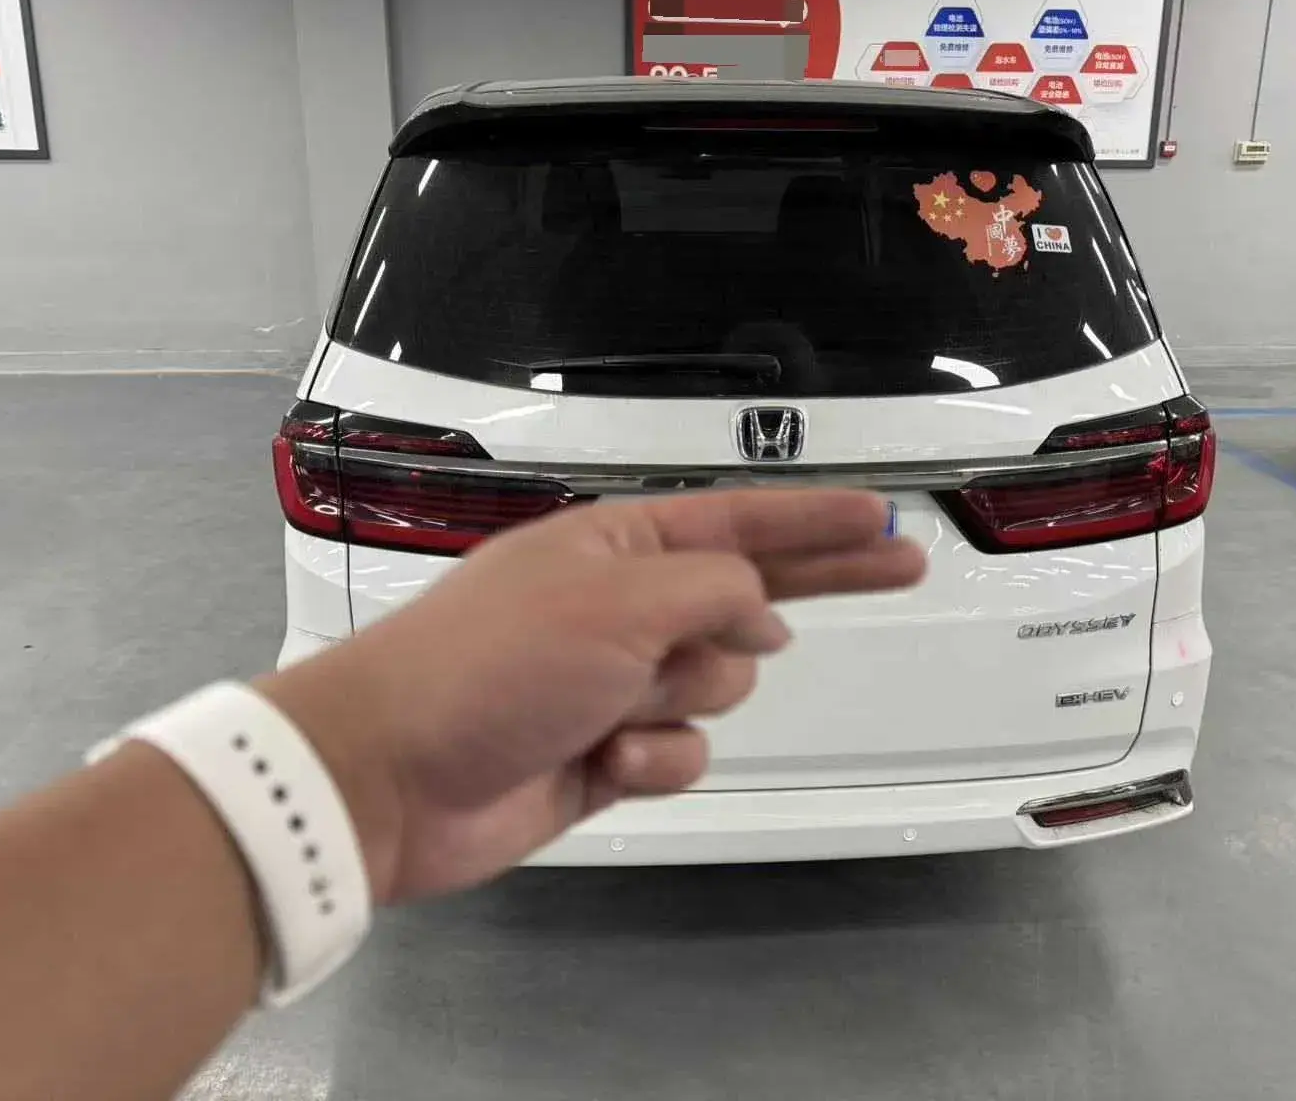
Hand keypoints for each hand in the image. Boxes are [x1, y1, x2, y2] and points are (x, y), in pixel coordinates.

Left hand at [260, 490, 924, 903]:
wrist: (391, 778)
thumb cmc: (491, 664)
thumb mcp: (615, 600)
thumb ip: (712, 590)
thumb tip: (763, 613)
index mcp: (619, 547)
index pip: (744, 522)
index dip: (819, 520)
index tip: (883, 516)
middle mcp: (625, 607)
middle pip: (752, 594)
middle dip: (817, 586)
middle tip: (904, 568)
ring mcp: (617, 683)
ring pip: (720, 684)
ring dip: (683, 701)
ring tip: (615, 710)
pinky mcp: (608, 754)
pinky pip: (681, 752)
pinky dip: (652, 760)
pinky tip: (601, 761)